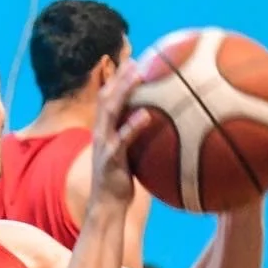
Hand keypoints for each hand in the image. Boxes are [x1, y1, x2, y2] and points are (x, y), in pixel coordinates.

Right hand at [89, 60, 151, 205]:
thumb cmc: (122, 183)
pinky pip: (122, 139)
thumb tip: (165, 131)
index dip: (119, 78)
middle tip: (137, 60)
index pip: (109, 97)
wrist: (107, 207)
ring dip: (124, 91)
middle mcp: (101, 133)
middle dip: (120, 76)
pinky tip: (147, 115)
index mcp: (105, 130)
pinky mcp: (110, 159)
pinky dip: (133, 125)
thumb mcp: (131, 158)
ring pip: (111, 110)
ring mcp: (104, 144)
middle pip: (107, 96)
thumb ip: (140, 142)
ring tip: (139, 76)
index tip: (136, 61)